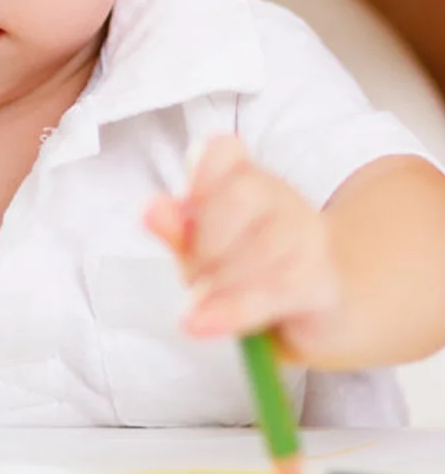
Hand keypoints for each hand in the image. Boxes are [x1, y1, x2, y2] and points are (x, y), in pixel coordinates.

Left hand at [143, 135, 340, 355]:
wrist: (319, 307)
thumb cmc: (245, 264)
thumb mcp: (200, 247)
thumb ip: (176, 229)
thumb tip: (151, 209)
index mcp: (243, 178)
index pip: (223, 150)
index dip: (200, 174)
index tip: (185, 207)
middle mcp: (280, 198)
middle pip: (240, 196)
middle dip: (204, 239)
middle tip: (191, 274)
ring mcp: (307, 236)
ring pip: (262, 246)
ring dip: (218, 280)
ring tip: (202, 301)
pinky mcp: (322, 280)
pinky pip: (277, 288)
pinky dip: (232, 309)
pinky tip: (198, 323)